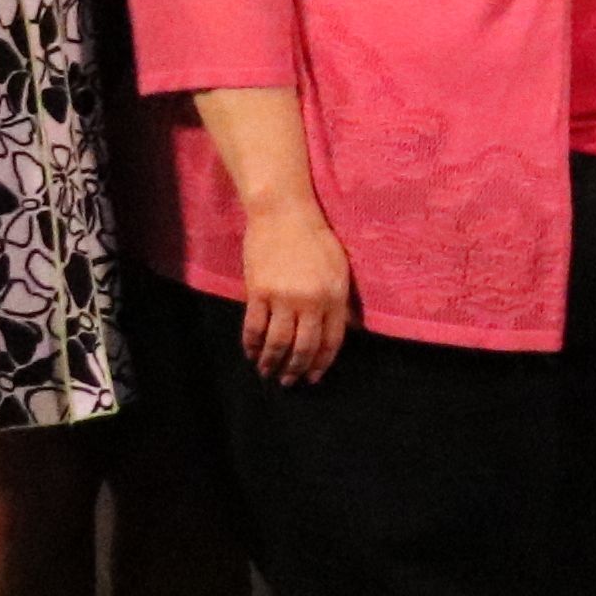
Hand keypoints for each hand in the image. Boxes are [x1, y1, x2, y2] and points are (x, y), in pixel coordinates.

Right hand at [237, 199, 356, 386]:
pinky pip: (254, 328)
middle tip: (290, 382)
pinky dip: (252, 345)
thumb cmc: (316, 238)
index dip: (322, 362)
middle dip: (297, 369)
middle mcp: (311, 301)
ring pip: (278, 343)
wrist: (283, 214)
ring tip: (268, 373)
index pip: (332, 340)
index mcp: (334, 296)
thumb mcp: (340, 268)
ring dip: (272, 363)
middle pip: (304, 346)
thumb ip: (340, 300)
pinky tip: (252, 353)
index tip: (314, 376)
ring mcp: (283, 298)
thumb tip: (344, 328)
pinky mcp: (258, 292)